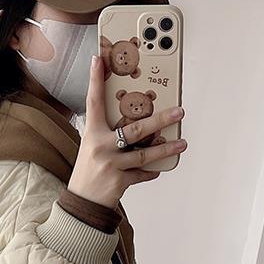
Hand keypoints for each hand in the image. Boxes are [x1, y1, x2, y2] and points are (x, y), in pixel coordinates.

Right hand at [67, 54, 187, 209]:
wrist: (82, 203)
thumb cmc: (89, 172)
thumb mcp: (91, 147)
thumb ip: (108, 133)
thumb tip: (136, 122)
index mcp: (91, 134)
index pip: (93, 102)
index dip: (95, 80)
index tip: (99, 60)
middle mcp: (100, 148)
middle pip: (135, 129)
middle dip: (160, 119)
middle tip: (179, 110)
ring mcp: (110, 165)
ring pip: (144, 154)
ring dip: (165, 148)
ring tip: (181, 143)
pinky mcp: (119, 182)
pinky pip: (141, 174)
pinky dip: (151, 171)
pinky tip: (158, 169)